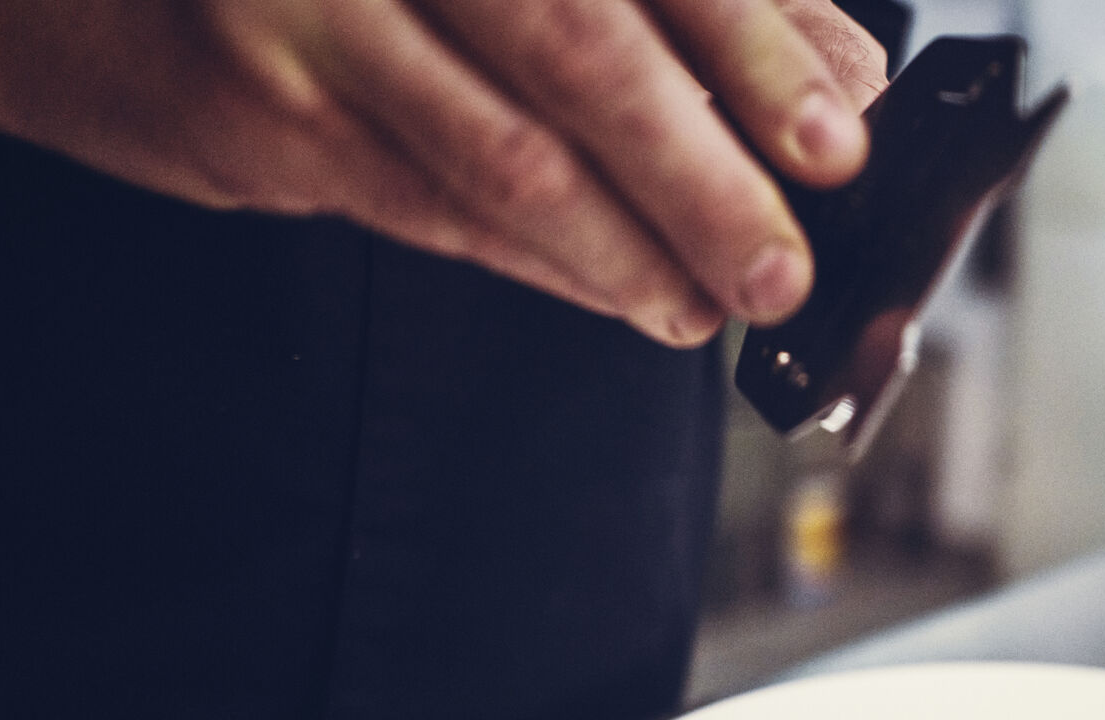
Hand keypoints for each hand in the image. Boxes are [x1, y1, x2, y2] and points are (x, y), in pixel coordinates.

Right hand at [0, 0, 886, 344]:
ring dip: (628, 252)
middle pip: (584, 52)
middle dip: (703, 179)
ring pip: (507, 155)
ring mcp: (320, 11)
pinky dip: (542, 264)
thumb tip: (838, 71)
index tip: (833, 143)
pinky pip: (436, 211)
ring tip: (705, 304)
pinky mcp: (266, 108)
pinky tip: (616, 294)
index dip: (753, 50)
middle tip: (778, 268)